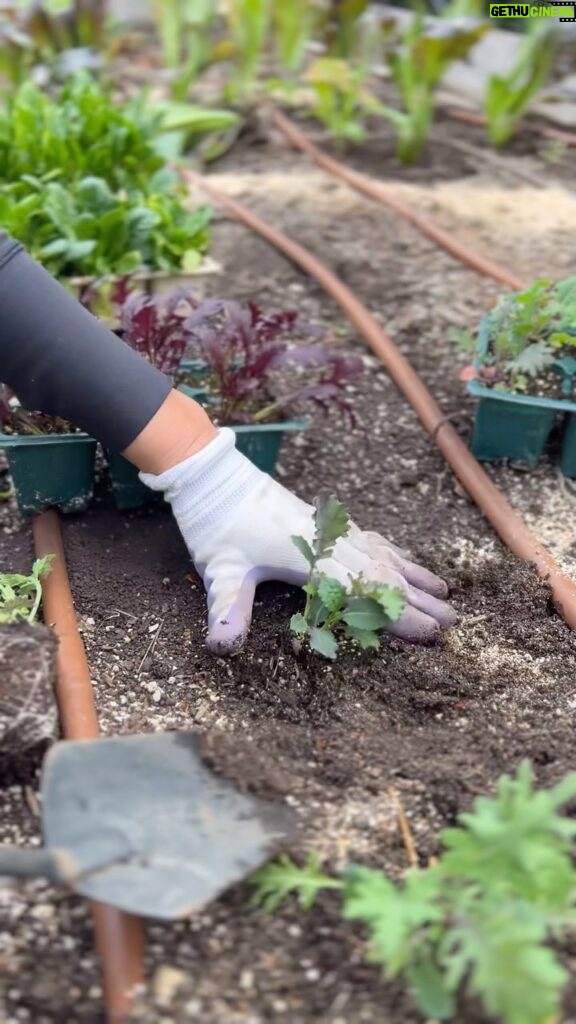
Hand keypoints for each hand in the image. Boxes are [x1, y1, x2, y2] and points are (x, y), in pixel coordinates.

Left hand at [141, 429, 456, 654]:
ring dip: (414, 576)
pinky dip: (393, 552)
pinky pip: (370, 538)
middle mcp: (330, 541)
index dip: (397, 615)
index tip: (428, 634)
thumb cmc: (216, 523)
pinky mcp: (325, 521)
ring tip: (445, 593)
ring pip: (382, 555)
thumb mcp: (220, 570)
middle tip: (453, 623)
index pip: (364, 591)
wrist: (213, 474)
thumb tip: (221, 647)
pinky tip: (404, 559)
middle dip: (419, 601)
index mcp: (311, 556)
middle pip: (384, 575)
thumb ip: (227, 607)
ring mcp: (330, 529)